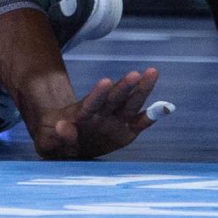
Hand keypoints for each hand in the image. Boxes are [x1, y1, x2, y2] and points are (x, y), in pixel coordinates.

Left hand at [28, 68, 168, 160]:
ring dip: (141, 90)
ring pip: (130, 103)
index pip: (91, 103)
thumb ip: (59, 136)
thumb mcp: (51, 141)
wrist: (67, 145)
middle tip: (136, 73)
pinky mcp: (125, 131)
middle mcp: (101, 114)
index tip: (105, 82)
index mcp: (82, 115)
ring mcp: (114, 121)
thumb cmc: (56, 141)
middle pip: (114, 98)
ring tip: (151, 73)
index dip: (98, 94)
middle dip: (125, 86)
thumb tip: (62, 127)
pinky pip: (141, 122)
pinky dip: (153, 116)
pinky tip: (166, 107)